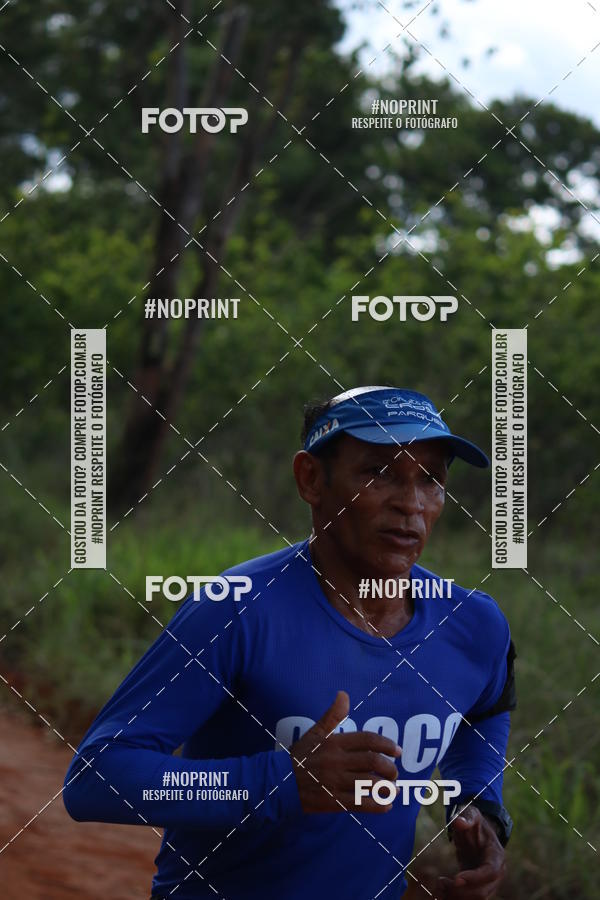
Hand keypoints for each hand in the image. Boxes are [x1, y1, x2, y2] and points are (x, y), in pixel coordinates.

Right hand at [290, 690, 401, 813]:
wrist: (280, 782)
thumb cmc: (301, 755)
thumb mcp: (315, 732)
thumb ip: (333, 715)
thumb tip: (344, 694)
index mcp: (334, 743)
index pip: (367, 740)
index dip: (386, 745)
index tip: (397, 751)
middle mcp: (337, 761)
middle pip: (372, 762)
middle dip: (389, 768)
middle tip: (395, 772)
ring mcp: (335, 782)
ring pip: (370, 784)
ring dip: (387, 787)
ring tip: (394, 788)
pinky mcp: (334, 802)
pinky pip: (360, 804)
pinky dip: (378, 806)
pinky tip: (387, 805)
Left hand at [436, 805, 505, 898]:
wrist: (478, 833)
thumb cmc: (475, 824)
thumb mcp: (472, 815)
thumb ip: (467, 818)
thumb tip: (458, 822)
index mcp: (496, 856)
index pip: (490, 872)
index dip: (475, 878)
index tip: (456, 878)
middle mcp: (496, 873)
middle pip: (483, 891)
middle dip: (461, 890)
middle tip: (442, 882)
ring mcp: (488, 883)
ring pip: (475, 898)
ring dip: (457, 896)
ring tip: (440, 885)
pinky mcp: (478, 887)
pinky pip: (469, 898)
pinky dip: (455, 897)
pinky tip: (442, 889)